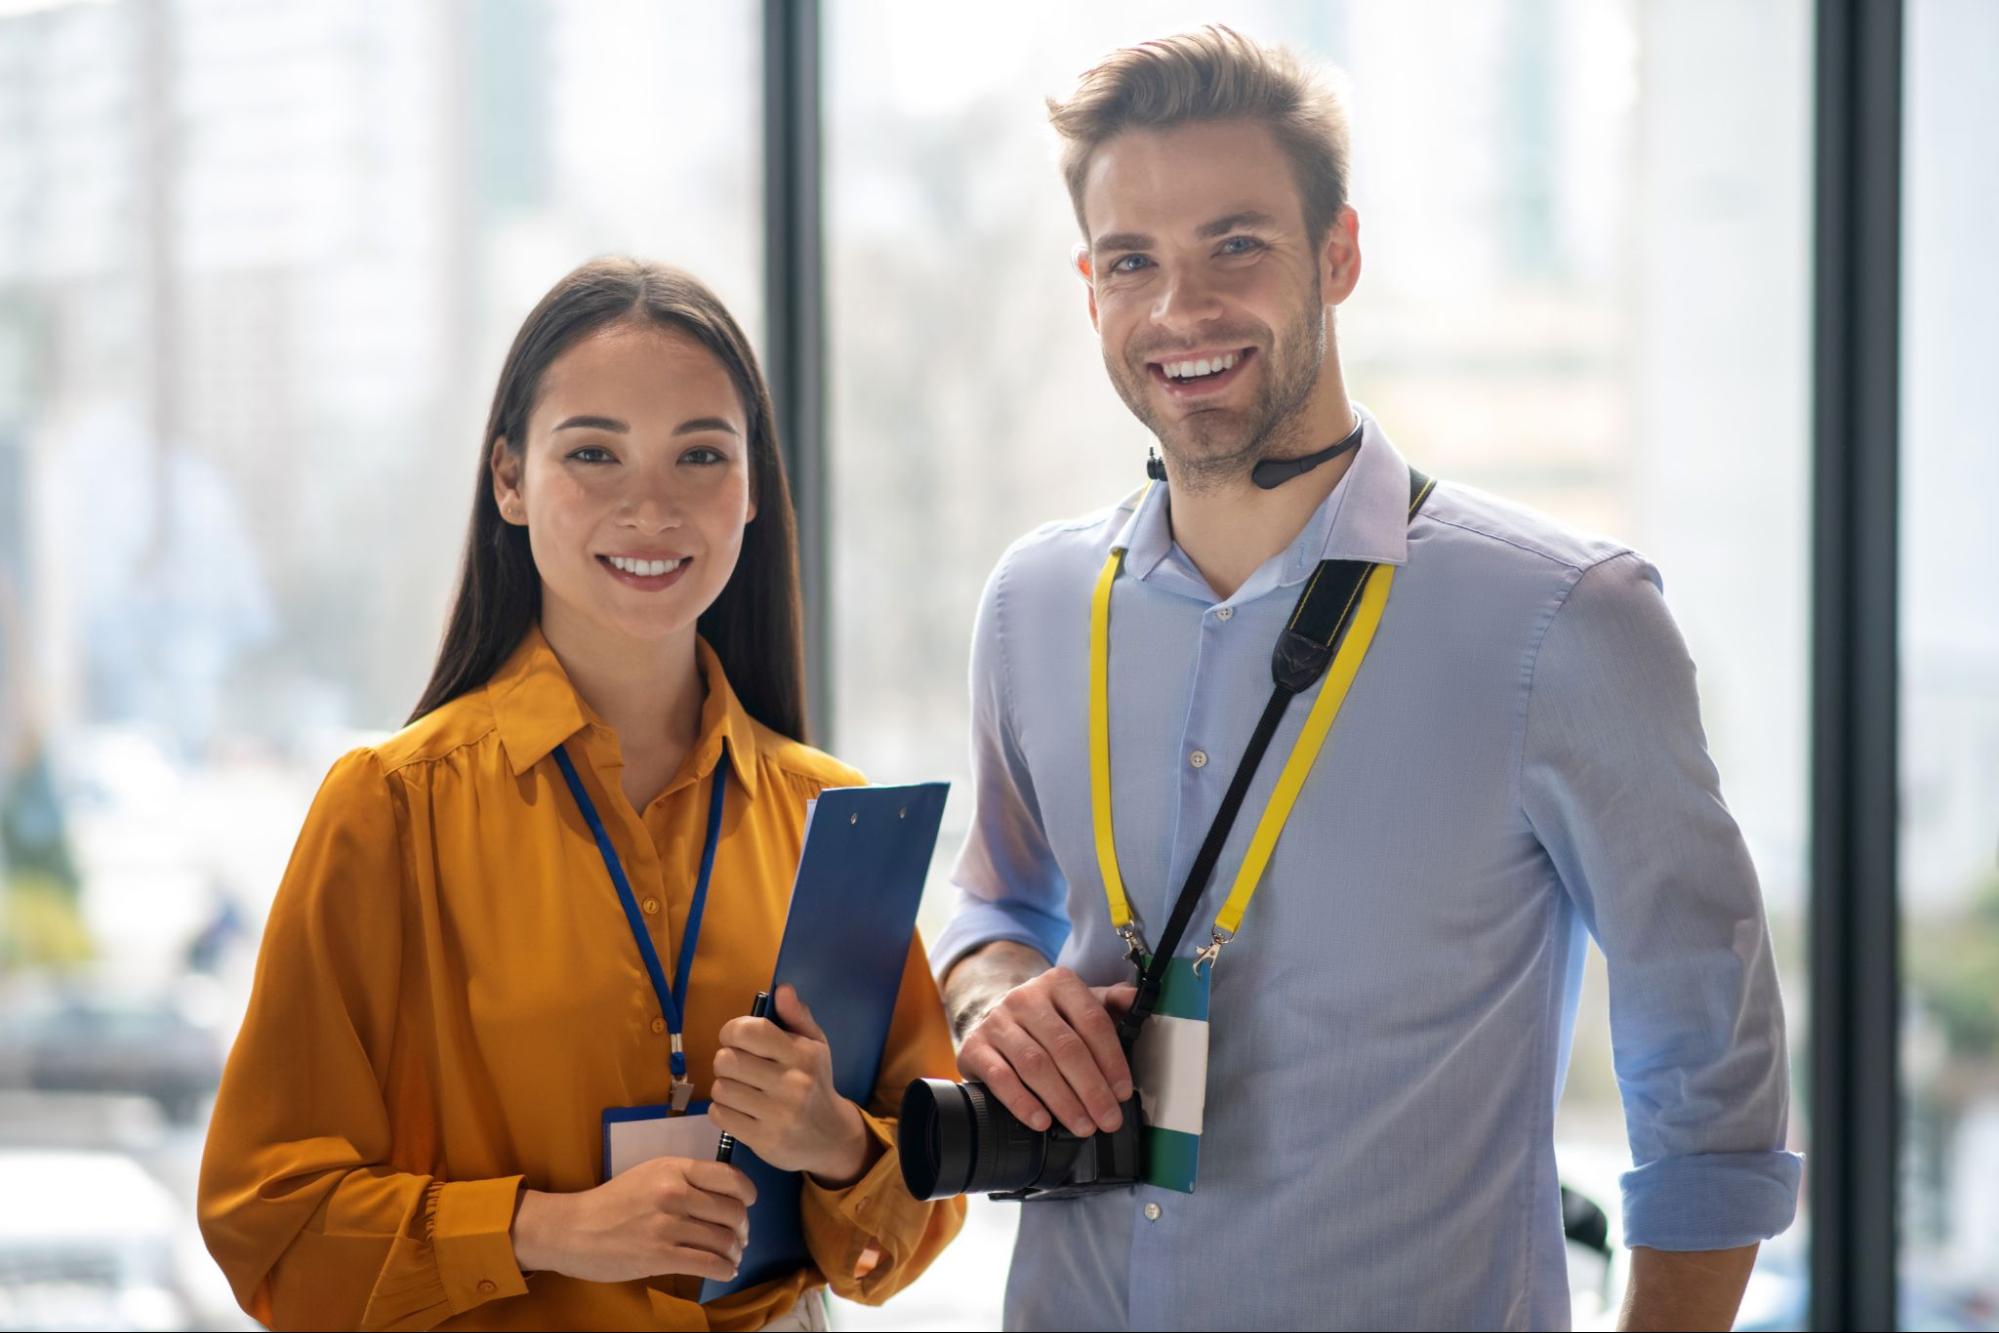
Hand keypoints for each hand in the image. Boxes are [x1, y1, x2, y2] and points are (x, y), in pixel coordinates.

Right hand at [510, 1156, 755, 1283]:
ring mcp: (667, 1225)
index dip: (748, 1193)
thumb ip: (685, 1178)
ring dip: (734, 1252)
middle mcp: (674, 1193)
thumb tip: (724, 1195)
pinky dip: (724, 1270)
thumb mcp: (650, 1174)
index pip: (729, 1176)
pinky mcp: (659, 1256)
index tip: (748, 1204)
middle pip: (733, 1211)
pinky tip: (724, 1271)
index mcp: (674, 1168)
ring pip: (723, 1240)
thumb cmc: (613, 1202)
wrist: (573, 1229)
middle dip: (743, 1228)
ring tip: (731, 1257)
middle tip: (739, 1238)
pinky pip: (708, 1264)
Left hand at [710, 985, 872, 1185]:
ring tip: (740, 1090)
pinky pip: (719, 1116)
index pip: (749, 1031)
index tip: (736, 1040)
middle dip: (726, 1061)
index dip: (732, 1031)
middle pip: (726, 1060)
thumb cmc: (816, 1083)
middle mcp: (790, 1083)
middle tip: (738, 1068)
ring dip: (724, 1087)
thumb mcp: (815, 1046)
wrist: (831, 1137)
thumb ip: (797, 1016)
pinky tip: (738, 1110)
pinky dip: (722, 1111)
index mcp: (801, 1054)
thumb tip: (782, 989)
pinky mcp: (763, 1140)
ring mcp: (776, 1114)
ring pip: (720, 1089)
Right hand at [955, 965, 1136, 1136]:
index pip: (1092, 1021)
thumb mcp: (1078, 1003)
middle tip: (1108, 1119)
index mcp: (1059, 984)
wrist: (992, 1015)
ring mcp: (997, 1022)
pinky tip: (1041, 1121)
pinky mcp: (975, 1047)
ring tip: (1082, 1126)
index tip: (1123, 1091)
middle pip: (1065, 1047)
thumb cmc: (1046, 1016)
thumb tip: (1136, 999)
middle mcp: (1025, 998)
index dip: (1111, 1059)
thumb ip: (1109, 1002)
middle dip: (1091, 1089)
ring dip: (1063, 1101)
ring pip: (1035, 1065)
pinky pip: (1000, 1078)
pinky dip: (1023, 1103)